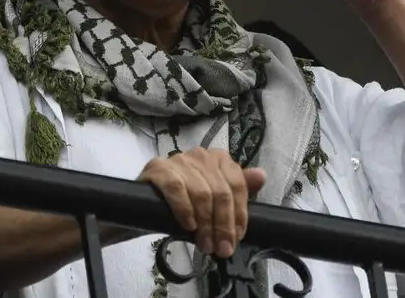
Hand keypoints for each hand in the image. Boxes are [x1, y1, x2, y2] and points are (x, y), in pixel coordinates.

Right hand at [138, 148, 265, 257]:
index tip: (236, 238)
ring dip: (205, 224)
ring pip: (201, 192)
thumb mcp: (214, 200)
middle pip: (221, 191)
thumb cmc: (184, 203)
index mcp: (218, 159)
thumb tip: (261, 175)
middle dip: (222, 225)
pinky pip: (176, 188)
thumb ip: (238, 188)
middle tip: (221, 249)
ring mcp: (178, 159)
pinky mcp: (158, 168)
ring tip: (204, 245)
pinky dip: (185, 209)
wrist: (143, 207)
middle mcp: (200, 154)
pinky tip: (188, 226)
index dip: (239, 214)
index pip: (237, 185)